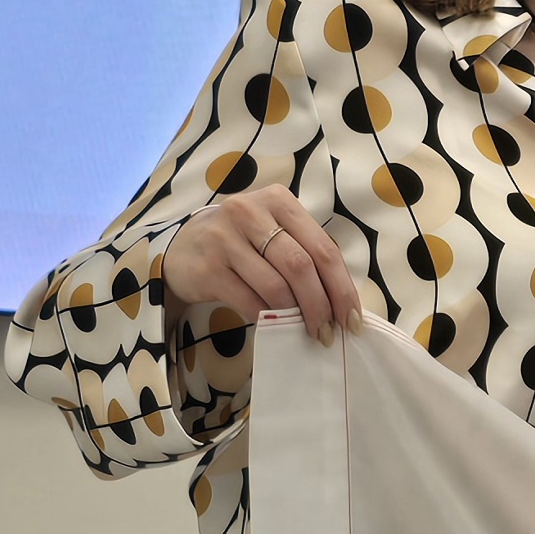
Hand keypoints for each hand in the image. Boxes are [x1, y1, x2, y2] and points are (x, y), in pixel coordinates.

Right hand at [165, 187, 361, 345]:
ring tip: (307, 332)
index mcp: (278, 201)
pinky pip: (249, 301)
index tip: (352, 318)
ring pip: (276, 286)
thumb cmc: (241, 243)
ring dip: (297, 316)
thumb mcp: (274, 233)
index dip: (342, 287)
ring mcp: (224, 239)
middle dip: (322, 305)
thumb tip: (343, 301)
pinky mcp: (207, 268)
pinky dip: (269, 318)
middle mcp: (249, 212)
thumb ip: (306, 254)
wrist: (183, 249)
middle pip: (301, 266)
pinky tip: (277, 326)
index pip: (323, 247)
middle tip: (330, 332)